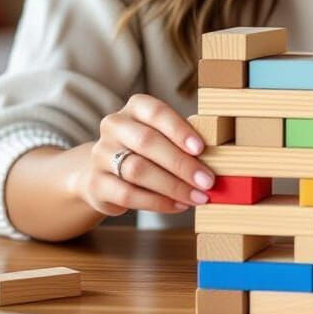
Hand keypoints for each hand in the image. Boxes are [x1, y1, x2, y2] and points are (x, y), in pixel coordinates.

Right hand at [75, 94, 214, 217]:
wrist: (102, 171)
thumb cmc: (146, 151)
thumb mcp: (162, 137)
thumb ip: (183, 143)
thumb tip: (217, 160)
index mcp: (135, 108)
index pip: (156, 112)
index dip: (179, 129)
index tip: (201, 148)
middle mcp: (114, 126)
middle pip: (147, 142)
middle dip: (181, 164)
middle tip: (207, 181)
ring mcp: (101, 154)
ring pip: (137, 170)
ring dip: (172, 186)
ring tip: (197, 196)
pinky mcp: (95, 184)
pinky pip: (128, 194)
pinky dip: (157, 202)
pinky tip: (178, 205)